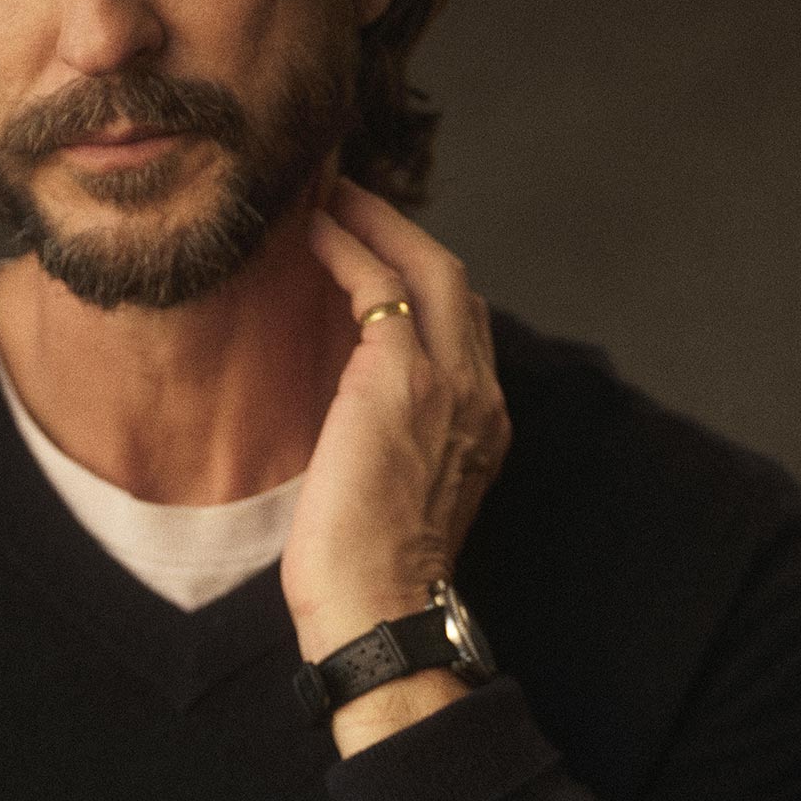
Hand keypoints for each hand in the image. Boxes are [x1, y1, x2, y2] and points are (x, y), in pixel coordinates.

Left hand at [281, 176, 510, 659]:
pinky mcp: (401, 373)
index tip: (384, 259)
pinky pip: (378, 281)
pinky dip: (348, 246)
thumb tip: (354, 424)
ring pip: (427, 266)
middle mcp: (480, 392)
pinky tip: (315, 231)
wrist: (381, 605)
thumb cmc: (372, 576)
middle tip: (356, 201)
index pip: (466, 329)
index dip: (426, 285)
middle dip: (408, 233)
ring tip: (332, 196)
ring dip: (378, 222)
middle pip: (456, 281)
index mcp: (485, 425)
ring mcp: (448, 378)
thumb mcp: (400, 497)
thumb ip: (398, 445)